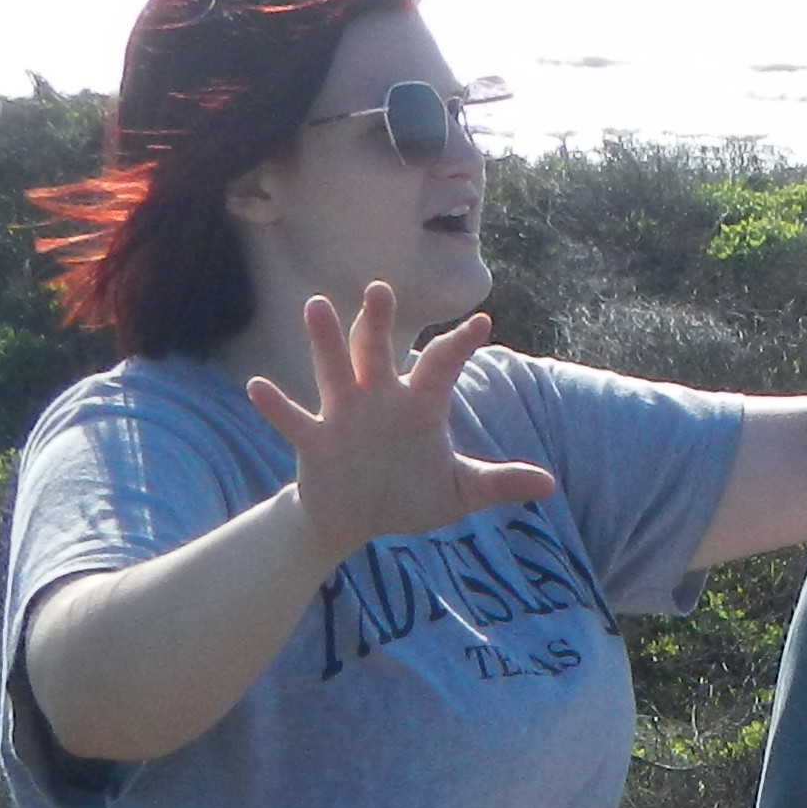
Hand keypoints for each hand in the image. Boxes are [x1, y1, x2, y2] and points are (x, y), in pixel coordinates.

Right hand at [238, 284, 555, 563]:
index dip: (460, 346)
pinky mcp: (315, 442)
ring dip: (324, 342)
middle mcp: (379, 400)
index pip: (442, 367)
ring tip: (316, 306)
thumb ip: (497, 483)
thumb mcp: (459, 493)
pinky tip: (258, 386)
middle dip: (378, 321)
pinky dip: (276, 406)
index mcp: (419, 406)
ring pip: (333, 371)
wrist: (359, 520)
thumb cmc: (409, 495)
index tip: (482, 324)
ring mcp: (343, 417)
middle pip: (378, 352)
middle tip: (380, 288)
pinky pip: (293, 420)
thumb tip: (549, 485)